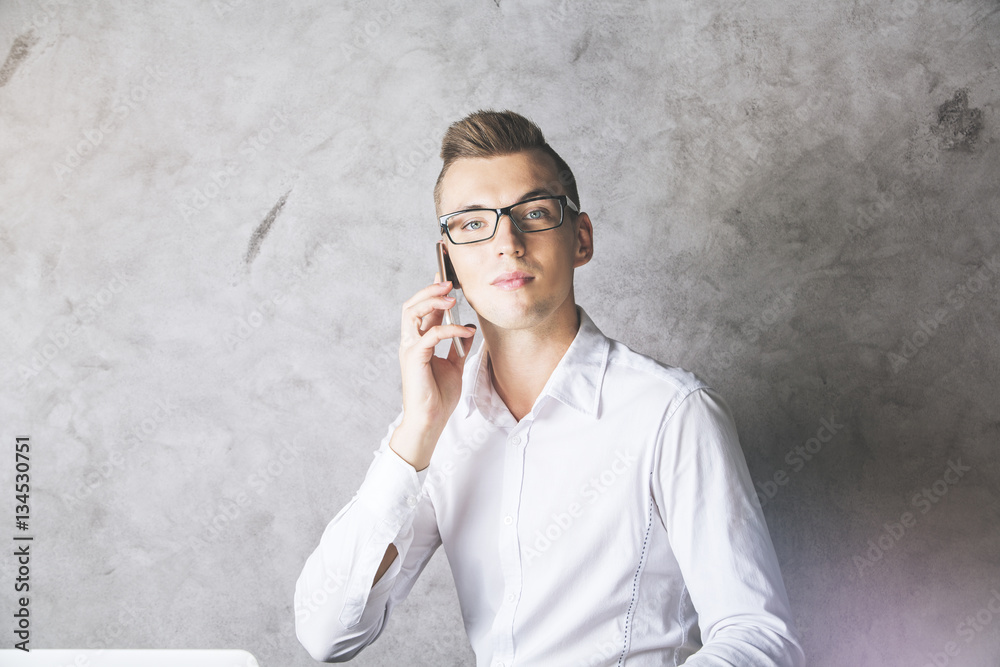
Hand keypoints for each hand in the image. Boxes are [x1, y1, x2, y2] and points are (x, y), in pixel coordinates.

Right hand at [391, 272, 475, 469]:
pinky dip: (450, 329)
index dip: (433, 292)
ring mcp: (410, 348)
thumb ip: (459, 345)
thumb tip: (469, 327)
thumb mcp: (455, 365)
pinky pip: (431, 334)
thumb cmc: (439, 396)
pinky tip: (466, 330)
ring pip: (412, 313)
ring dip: (432, 301)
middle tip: (448, 282)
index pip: (423, 309)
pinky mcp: (414, 358)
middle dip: (429, 290)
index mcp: (419, 342)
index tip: (446, 277)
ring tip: (451, 297)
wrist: (431, 420)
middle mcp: (410, 342)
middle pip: (412, 305)